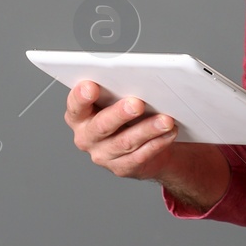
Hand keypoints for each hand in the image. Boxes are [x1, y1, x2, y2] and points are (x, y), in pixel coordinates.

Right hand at [65, 80, 181, 180]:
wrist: (140, 143)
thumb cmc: (126, 113)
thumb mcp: (116, 99)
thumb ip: (117, 90)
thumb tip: (138, 78)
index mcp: (79, 115)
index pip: (75, 105)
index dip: (81, 97)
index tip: (91, 86)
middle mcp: (87, 137)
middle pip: (101, 126)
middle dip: (120, 114)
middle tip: (137, 103)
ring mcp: (103, 155)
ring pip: (125, 142)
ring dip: (148, 129)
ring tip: (165, 119)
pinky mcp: (122, 167)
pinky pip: (140, 156)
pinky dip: (157, 143)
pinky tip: (169, 132)